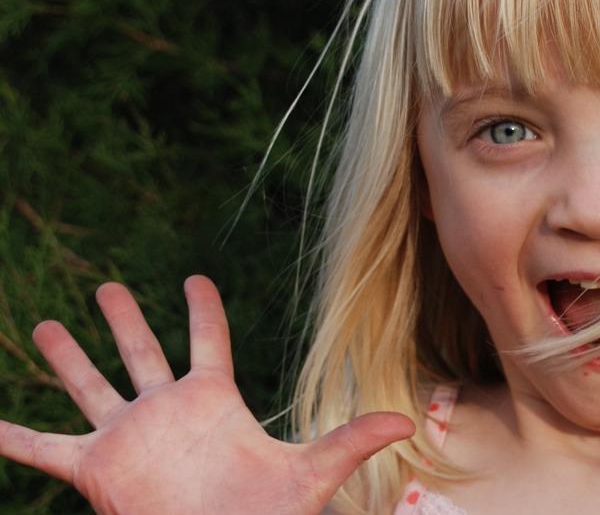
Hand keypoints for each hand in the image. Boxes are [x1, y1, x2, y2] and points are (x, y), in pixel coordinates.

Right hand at [0, 276, 413, 513]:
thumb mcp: (311, 473)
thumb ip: (352, 441)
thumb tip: (408, 420)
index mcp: (213, 401)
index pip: (207, 342)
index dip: (202, 310)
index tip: (195, 278)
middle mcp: (166, 412)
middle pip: (140, 353)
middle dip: (122, 320)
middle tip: (104, 287)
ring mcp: (128, 438)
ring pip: (91, 385)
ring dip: (66, 358)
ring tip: (44, 325)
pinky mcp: (96, 469)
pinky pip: (46, 447)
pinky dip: (17, 437)